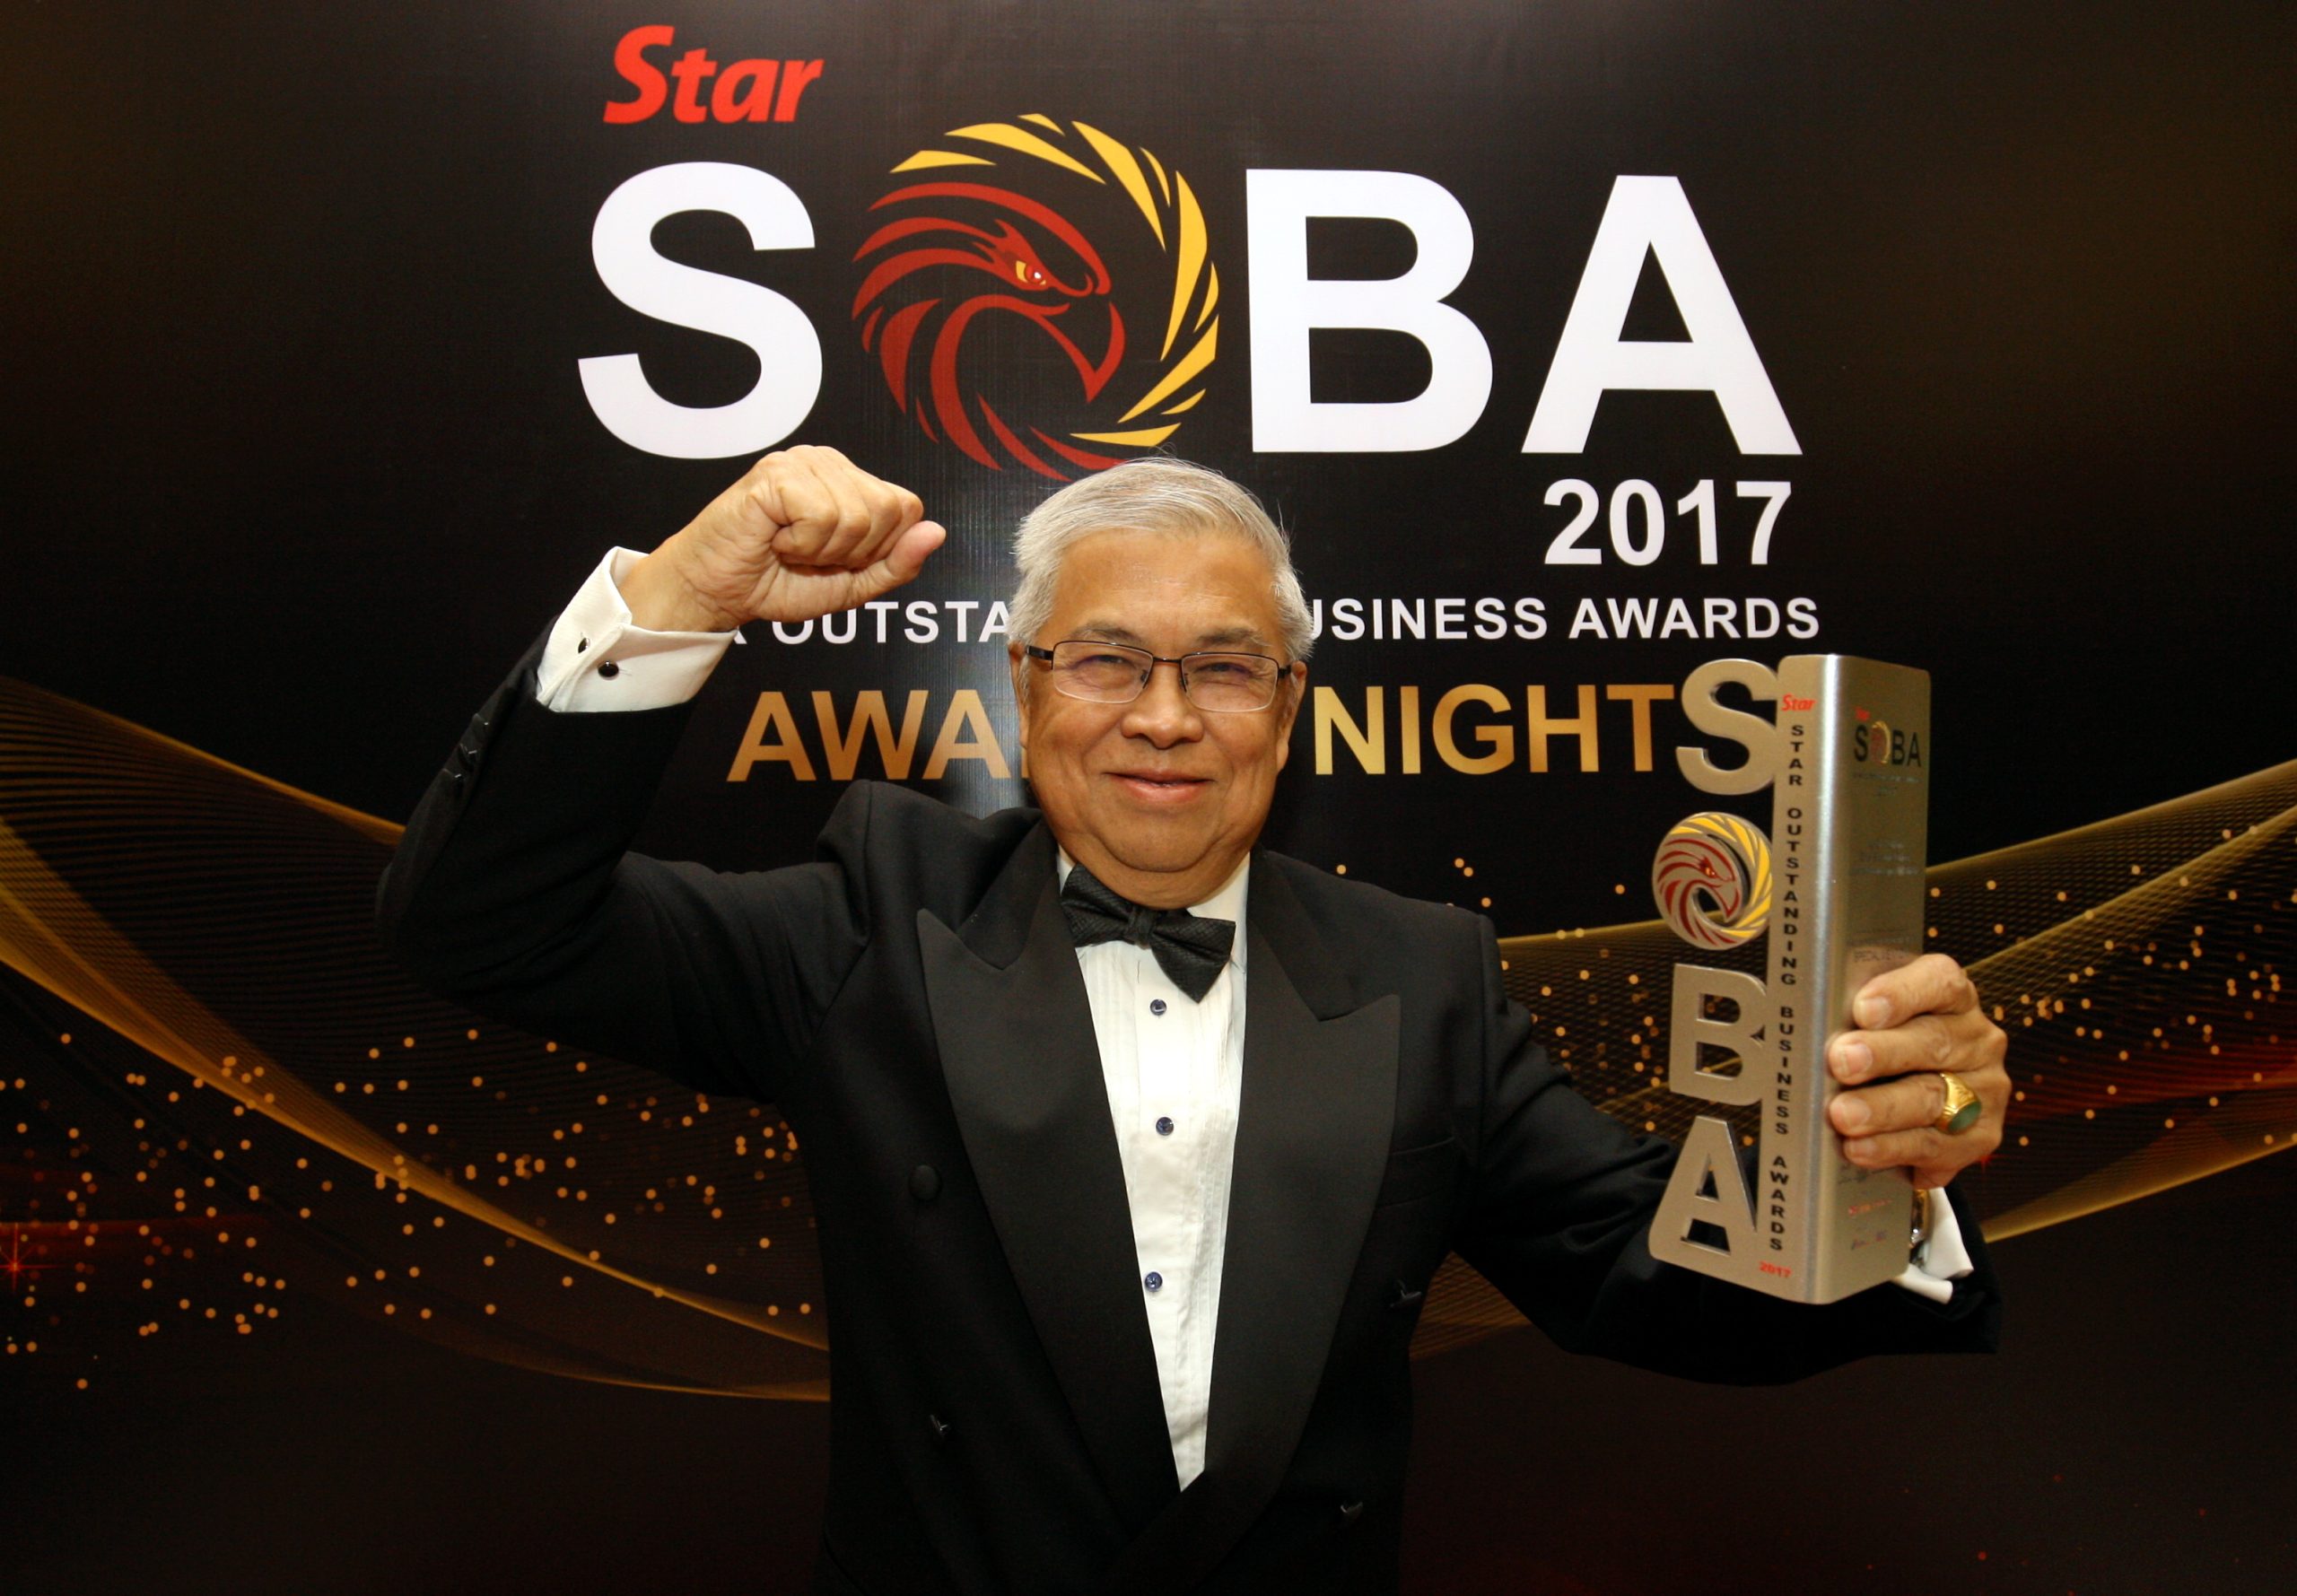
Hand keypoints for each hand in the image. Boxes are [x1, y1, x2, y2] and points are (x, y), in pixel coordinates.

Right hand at [621, 445, 946, 630]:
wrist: (720, 592)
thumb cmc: (778, 582)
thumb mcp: (853, 585)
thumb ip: (898, 563)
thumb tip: (937, 532)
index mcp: (852, 480)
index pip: (907, 507)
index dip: (879, 548)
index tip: (837, 558)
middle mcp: (830, 462)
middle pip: (887, 511)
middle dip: (852, 551)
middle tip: (810, 554)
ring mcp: (803, 461)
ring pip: (856, 516)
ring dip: (822, 550)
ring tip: (790, 546)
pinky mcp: (777, 473)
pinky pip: (822, 516)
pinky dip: (801, 544)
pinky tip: (775, 539)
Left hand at [1823, 952, 2007, 1188]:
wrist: (1911, 1106)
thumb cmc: (1883, 1050)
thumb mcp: (1870, 1024)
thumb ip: (1850, 1019)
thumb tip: (1808, 1027)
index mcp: (1950, 998)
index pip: (1939, 982)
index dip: (1901, 993)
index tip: (1863, 1008)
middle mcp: (1974, 1039)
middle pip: (1932, 1041)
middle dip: (1882, 1054)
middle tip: (1842, 1061)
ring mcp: (1983, 1088)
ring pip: (1933, 1097)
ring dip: (1882, 1108)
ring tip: (1843, 1115)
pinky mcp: (1979, 1136)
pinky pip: (1935, 1145)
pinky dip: (1892, 1148)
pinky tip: (1861, 1148)